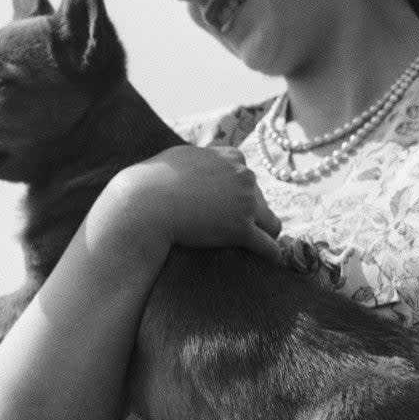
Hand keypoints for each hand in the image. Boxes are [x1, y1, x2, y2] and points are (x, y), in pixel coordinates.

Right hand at [145, 146, 282, 258]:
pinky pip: (267, 245)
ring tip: (258, 246)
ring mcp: (245, 203)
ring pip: (270, 222)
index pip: (246, 176)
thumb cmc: (153, 182)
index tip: (227, 206)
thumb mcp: (181, 157)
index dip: (237, 193)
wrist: (145, 204)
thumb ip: (200, 159)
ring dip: (264, 233)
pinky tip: (272, 262)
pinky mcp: (240, 230)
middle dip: (248, 213)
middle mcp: (244, 176)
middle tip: (231, 229)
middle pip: (259, 198)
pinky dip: (272, 254)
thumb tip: (200, 159)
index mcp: (231, 158)